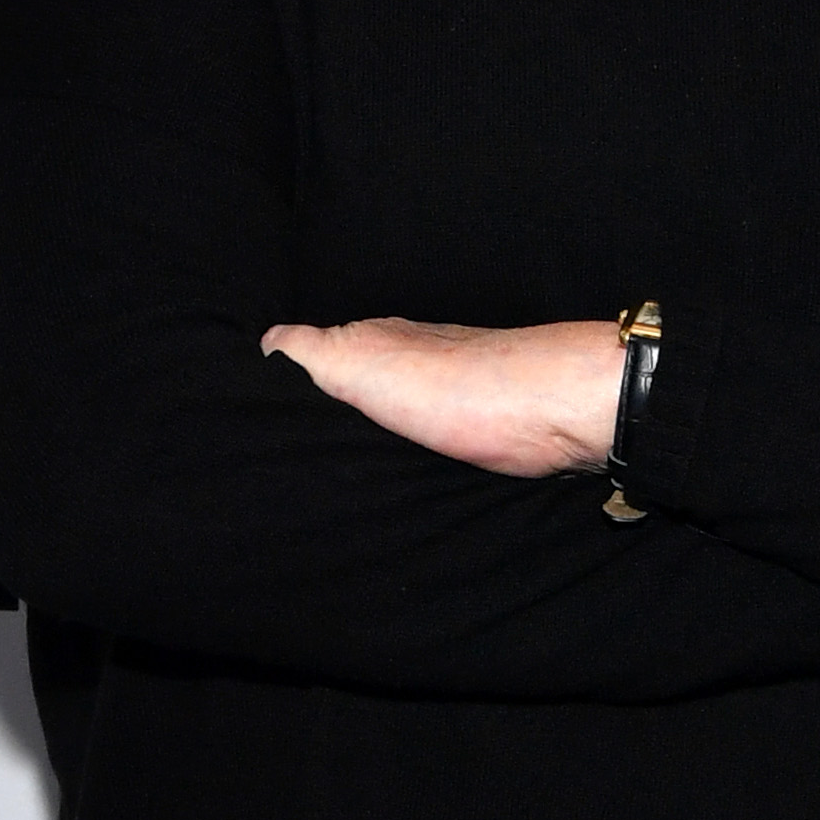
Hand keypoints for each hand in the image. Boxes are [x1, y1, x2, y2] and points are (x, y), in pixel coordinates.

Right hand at [261, 316, 621, 477]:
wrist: (554, 411)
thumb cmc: (456, 386)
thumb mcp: (360, 359)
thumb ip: (310, 350)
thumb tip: (266, 342)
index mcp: (377, 343)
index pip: (318, 356)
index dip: (292, 384)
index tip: (265, 419)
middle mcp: (412, 361)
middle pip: (356, 388)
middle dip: (329, 415)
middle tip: (298, 457)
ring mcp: (450, 396)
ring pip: (393, 418)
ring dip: (371, 440)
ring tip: (339, 475)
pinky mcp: (482, 431)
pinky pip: (431, 445)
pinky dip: (412, 456)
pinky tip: (400, 476)